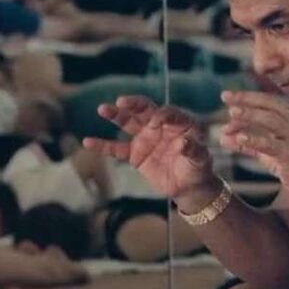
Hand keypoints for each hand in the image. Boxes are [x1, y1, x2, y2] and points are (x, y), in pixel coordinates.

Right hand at [83, 95, 213, 199]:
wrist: (189, 186)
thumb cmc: (198, 168)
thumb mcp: (200, 159)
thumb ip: (193, 150)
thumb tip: (183, 143)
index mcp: (178, 122)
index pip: (168, 112)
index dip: (162, 114)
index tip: (156, 120)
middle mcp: (159, 126)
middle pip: (144, 110)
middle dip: (133, 104)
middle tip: (121, 101)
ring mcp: (145, 138)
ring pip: (128, 123)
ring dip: (115, 115)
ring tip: (103, 109)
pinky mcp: (135, 154)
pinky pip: (116, 149)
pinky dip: (102, 146)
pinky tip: (88, 142)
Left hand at [220, 91, 288, 193]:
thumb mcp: (265, 149)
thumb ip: (245, 143)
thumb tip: (221, 137)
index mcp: (288, 116)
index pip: (266, 101)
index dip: (246, 96)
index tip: (226, 96)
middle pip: (268, 105)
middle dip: (246, 100)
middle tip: (226, 97)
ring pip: (271, 121)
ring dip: (251, 115)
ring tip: (232, 113)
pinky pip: (272, 145)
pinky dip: (255, 140)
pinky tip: (240, 138)